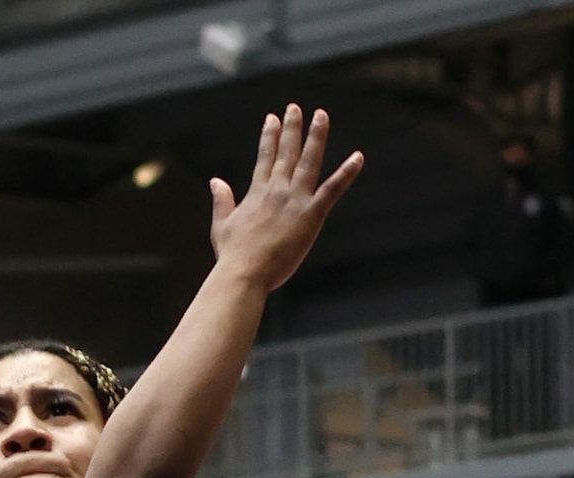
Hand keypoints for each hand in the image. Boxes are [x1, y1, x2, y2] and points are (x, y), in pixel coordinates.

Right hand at [209, 105, 362, 293]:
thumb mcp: (222, 224)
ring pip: (309, 161)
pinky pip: (332, 189)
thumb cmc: (232, 255)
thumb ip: (222, 200)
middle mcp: (277, 190)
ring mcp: (295, 200)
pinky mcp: (311, 215)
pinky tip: (358, 157)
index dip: (270, 136)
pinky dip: (346, 173)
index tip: (272, 118)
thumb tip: (215, 180)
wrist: (244, 273)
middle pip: (287, 152)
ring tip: (321, 115)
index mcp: (257, 192)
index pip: (265, 157)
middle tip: (295, 108)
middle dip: (291, 128)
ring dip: (316, 136)